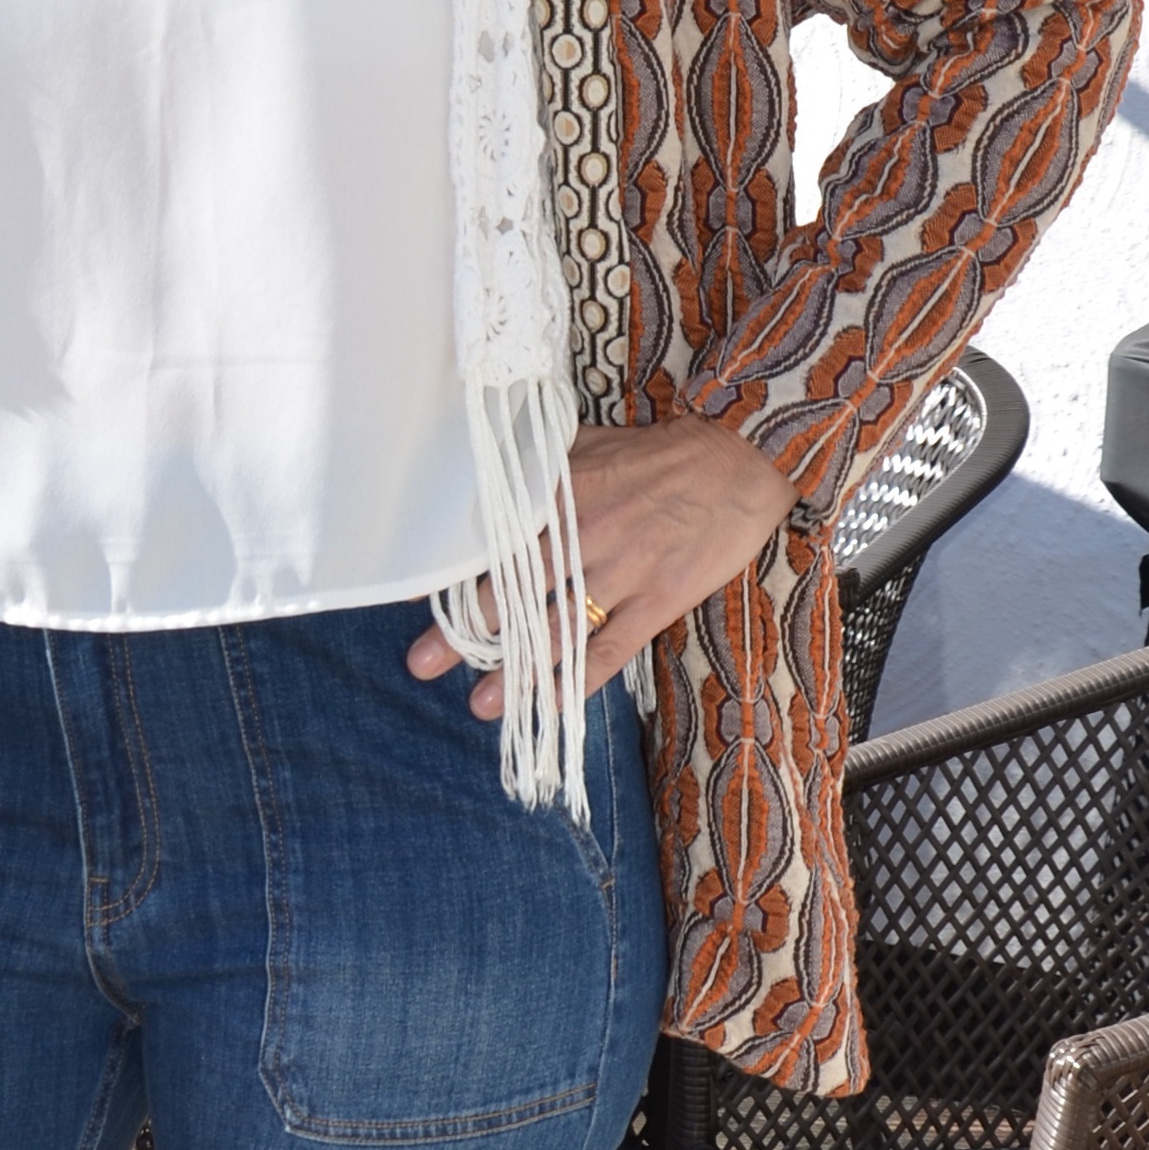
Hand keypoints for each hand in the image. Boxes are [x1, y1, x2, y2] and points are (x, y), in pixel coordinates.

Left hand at [408, 416, 793, 721]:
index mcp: (559, 494)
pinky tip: (551, 706)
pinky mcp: (658, 600)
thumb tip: (482, 472)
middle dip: (465, 632)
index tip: (412, 598)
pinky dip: (580, 681)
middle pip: (513, 591)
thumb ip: (536, 464)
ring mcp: (622, 571)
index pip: (493, 540)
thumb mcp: (587, 443)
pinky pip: (612, 649)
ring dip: (517, 671)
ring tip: (481, 705)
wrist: (736, 460)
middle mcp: (582, 535)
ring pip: (558, 629)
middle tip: (422, 663)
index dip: (450, 572)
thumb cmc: (655, 453)